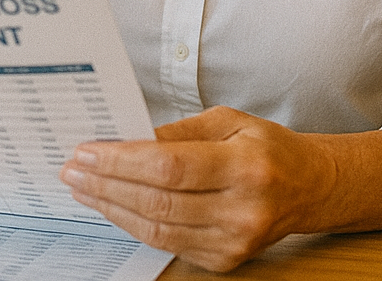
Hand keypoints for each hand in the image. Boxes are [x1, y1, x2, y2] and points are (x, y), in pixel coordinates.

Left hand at [59, 106, 334, 272]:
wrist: (309, 188)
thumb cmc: (265, 146)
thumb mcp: (228, 120)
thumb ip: (178, 131)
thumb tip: (129, 138)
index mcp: (246, 166)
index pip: (171, 167)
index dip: (123, 161)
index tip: (88, 151)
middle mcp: (242, 210)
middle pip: (158, 201)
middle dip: (107, 184)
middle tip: (73, 168)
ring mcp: (234, 241)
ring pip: (157, 228)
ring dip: (111, 207)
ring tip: (82, 187)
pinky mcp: (225, 260)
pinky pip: (167, 243)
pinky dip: (133, 223)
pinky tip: (112, 205)